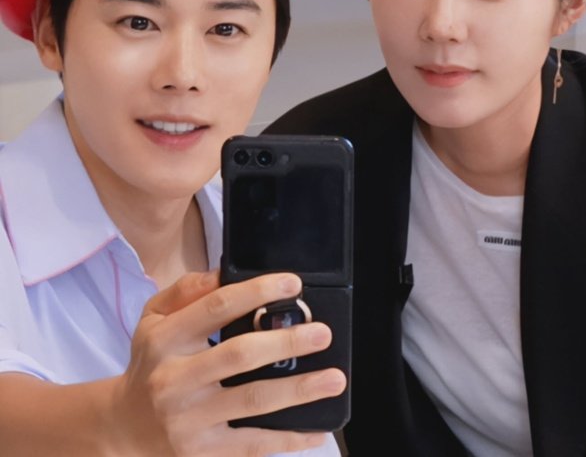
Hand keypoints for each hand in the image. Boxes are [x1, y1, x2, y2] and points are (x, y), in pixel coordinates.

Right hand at [109, 271, 345, 455]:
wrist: (125, 424)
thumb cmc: (151, 361)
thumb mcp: (154, 317)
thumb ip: (186, 291)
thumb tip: (223, 272)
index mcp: (166, 339)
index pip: (216, 308)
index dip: (257, 292)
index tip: (293, 285)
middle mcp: (174, 379)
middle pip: (239, 355)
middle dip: (286, 343)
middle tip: (322, 333)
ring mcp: (188, 420)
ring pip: (251, 402)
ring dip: (298, 390)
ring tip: (334, 378)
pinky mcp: (201, 451)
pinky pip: (251, 446)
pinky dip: (287, 439)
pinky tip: (316, 431)